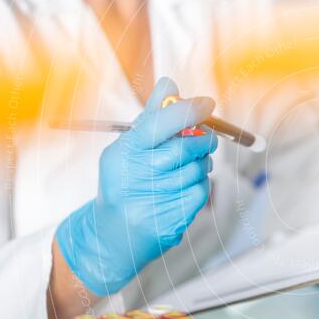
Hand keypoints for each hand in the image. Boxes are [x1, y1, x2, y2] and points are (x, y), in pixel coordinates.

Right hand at [55, 78, 217, 295]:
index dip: (187, 111)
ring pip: (197, 172)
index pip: (157, 124)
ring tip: (190, 168)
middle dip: (204, 141)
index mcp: (121, 152)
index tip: (207, 104)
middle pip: (184, 149)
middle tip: (208, 139)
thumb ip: (153, 117)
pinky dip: (200, 187)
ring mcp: (148, 202)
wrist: (109, 236)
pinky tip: (186, 188)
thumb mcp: (130, 148)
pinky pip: (199, 194)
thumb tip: (170, 82)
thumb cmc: (125, 182)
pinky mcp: (165, 223)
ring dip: (202, 166)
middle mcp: (130, 177)